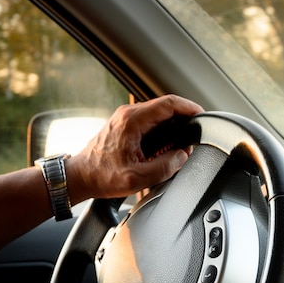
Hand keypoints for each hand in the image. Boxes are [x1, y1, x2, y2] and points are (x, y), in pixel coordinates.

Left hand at [67, 94, 203, 200]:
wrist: (80, 176)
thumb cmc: (102, 176)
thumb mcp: (137, 178)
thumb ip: (164, 167)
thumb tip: (182, 156)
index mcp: (132, 121)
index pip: (169, 103)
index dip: (190, 107)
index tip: (203, 116)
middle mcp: (128, 114)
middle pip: (166, 107)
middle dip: (184, 119)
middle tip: (194, 137)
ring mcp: (125, 118)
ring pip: (158, 114)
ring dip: (173, 126)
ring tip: (181, 146)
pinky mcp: (125, 125)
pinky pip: (150, 121)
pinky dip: (162, 130)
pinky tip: (165, 148)